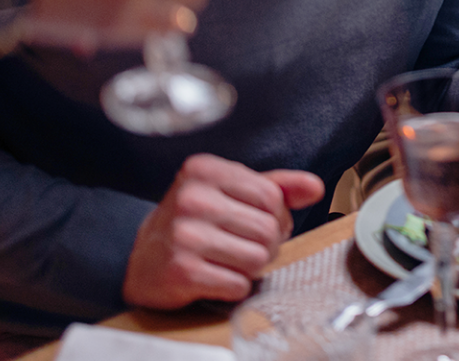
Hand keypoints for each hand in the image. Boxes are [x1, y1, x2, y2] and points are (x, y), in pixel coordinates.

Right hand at [122, 154, 322, 308]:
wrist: (143, 259)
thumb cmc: (194, 222)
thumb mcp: (231, 192)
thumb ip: (275, 187)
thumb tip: (314, 187)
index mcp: (205, 170)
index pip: (272, 196)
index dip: (277, 217)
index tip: (260, 224)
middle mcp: (192, 198)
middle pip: (268, 229)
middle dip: (267, 245)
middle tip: (246, 247)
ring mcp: (184, 235)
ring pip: (258, 258)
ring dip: (252, 268)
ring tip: (231, 262)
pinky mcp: (181, 270)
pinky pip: (238, 284)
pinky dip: (235, 287)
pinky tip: (216, 277)